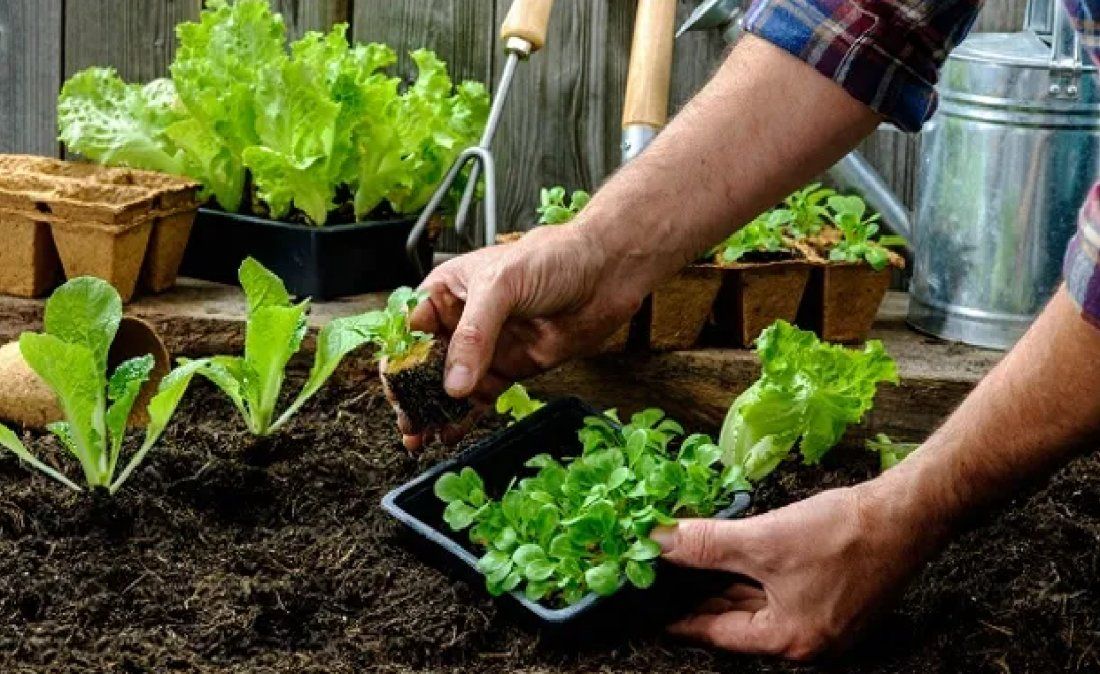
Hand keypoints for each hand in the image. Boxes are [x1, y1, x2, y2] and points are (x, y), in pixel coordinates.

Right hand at [394, 222, 644, 449]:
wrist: (605, 274)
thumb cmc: (552, 259)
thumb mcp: (502, 286)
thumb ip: (474, 335)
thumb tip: (453, 384)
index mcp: (447, 292)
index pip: (409, 330)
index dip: (399, 360)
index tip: (396, 389)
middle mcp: (460, 322)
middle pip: (424, 365)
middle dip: (411, 394)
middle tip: (407, 422)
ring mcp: (485, 349)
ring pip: (449, 387)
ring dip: (433, 412)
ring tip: (420, 436)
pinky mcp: (509, 369)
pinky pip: (479, 398)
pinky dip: (463, 418)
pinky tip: (449, 434)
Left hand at [652, 479, 947, 659]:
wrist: (907, 513)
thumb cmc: (842, 534)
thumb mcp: (763, 540)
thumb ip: (706, 545)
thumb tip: (657, 544)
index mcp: (789, 640)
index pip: (717, 633)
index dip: (679, 618)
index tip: (648, 610)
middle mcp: (807, 641)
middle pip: (737, 622)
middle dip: (700, 599)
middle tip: (661, 582)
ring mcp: (823, 622)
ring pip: (758, 605)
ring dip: (725, 585)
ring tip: (687, 567)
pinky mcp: (834, 598)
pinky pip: (779, 592)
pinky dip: (753, 577)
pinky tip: (732, 556)